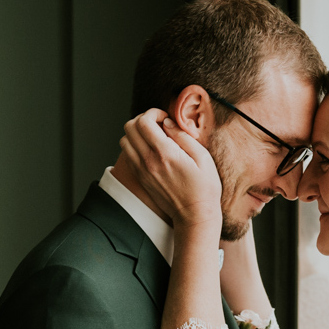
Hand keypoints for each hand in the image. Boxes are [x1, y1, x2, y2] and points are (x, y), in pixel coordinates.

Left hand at [119, 110, 222, 232]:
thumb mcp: (203, 157)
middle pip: (129, 127)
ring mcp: (141, 171)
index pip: (143, 122)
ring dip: (136, 133)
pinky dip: (134, 146)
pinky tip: (150, 149)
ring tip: (153, 136)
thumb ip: (183, 136)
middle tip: (158, 124)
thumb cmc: (204, 187)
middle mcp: (148, 161)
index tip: (165, 118)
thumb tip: (167, 122)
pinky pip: (127, 155)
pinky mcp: (140, 179)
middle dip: (142, 119)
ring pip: (124, 140)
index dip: (153, 113)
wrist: (194, 215)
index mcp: (164, 153)